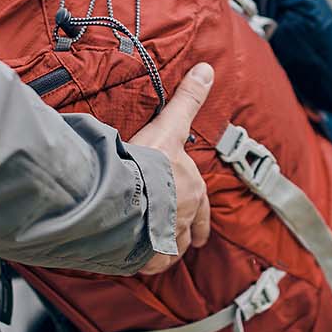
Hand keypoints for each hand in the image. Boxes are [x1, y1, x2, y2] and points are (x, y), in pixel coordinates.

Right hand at [130, 63, 213, 275]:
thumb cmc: (147, 163)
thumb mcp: (169, 125)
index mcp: (191, 188)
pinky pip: (151, 262)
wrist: (124, 195)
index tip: (202, 220)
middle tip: (193, 242)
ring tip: (162, 248)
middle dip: (191, 232)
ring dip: (168, 245)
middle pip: (190, 227)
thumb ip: (188, 99)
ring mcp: (165, 237)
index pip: (201, 201)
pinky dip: (148, 261)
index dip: (201, 210)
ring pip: (172, 246)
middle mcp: (183, 215)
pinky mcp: (146, 255)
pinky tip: (141, 260)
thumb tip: (207, 69)